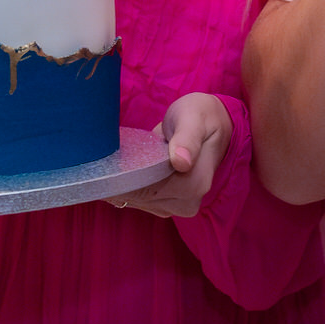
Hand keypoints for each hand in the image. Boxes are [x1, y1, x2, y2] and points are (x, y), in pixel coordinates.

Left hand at [107, 95, 231, 220]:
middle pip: (139, 197)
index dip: (125, 176)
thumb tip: (182, 162)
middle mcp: (187, 202)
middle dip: (122, 177)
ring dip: (125, 180)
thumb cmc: (201, 116)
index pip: (147, 191)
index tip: (113, 158)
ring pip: (135, 200)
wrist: (211, 124)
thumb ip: (187, 139)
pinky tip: (131, 166)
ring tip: (129, 156)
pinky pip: (138, 199)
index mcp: (195, 184)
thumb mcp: (194, 118)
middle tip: (119, 152)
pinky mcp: (166, 204)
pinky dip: (129, 184)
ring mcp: (176, 206)